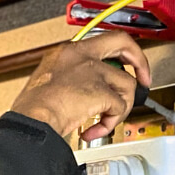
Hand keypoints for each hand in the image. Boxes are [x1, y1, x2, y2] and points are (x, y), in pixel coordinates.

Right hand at [11, 31, 150, 141]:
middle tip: (144, 79)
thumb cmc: (31, 111)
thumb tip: (82, 94)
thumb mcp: (46, 84)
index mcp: (65, 52)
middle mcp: (81, 56)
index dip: (116, 54)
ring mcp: (93, 72)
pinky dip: (109, 124)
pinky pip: (119, 108)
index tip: (121, 65)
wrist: (30, 121)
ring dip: (119, 108)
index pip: (100, 42)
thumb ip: (66, 81)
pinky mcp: (101, 91)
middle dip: (139, 62)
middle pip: (123, 43)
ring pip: (126, 85)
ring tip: (102, 123)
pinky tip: (92, 131)